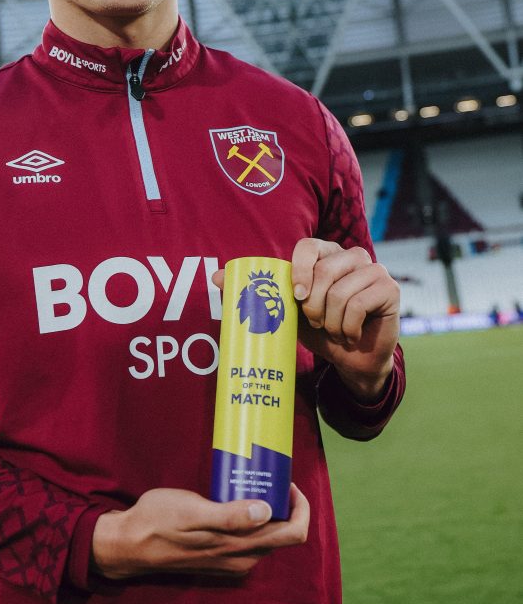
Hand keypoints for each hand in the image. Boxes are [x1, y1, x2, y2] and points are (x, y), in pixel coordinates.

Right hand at [91, 484, 308, 579]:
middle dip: (285, 504)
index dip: (299, 506)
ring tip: (252, 481)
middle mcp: (243, 559)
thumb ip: (230, 516)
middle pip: (283, 535)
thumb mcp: (192, 512)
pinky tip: (235, 498)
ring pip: (267, 537)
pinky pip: (250, 539)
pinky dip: (253, 518)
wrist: (130, 544)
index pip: (293, 534)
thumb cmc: (159, 521)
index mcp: (241, 548)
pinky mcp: (220, 557)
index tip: (286, 479)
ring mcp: (232, 561)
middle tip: (268, 474)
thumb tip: (267, 511)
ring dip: (268, 510)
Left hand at [211, 241, 399, 401]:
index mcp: (327, 253)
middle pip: (325, 270)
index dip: (299, 269)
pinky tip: (350, 334)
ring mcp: (375, 270)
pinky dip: (348, 327)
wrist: (351, 358)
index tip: (296, 297)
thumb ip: (255, 292)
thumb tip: (214, 277)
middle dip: (314, 305)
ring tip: (334, 329)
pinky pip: (360, 304)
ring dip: (332, 320)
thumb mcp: (284, 310)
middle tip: (316, 322)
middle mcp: (353, 256)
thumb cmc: (318, 329)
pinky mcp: (389, 289)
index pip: (308, 245)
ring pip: (342, 291)